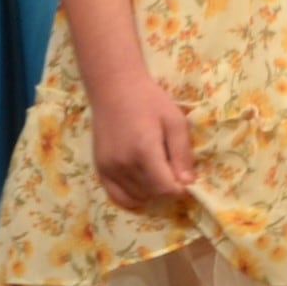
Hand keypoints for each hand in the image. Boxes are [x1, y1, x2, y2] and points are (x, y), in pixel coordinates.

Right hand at [85, 70, 195, 212]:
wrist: (114, 88)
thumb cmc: (149, 101)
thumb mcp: (175, 121)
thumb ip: (182, 153)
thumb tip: (187, 184)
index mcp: (144, 151)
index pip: (166, 188)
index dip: (180, 188)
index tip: (184, 176)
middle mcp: (123, 164)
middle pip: (153, 193)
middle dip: (167, 187)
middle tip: (170, 168)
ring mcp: (108, 168)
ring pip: (137, 197)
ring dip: (151, 191)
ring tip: (155, 171)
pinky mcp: (100, 168)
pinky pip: (117, 196)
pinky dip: (133, 196)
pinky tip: (141, 184)